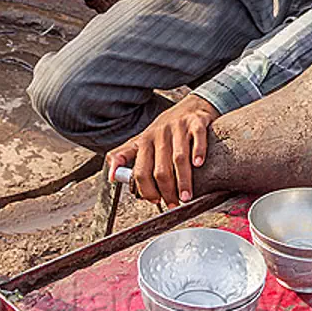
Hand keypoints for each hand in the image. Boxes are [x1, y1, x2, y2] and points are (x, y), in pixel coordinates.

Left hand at [106, 95, 220, 205]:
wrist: (190, 107)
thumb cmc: (164, 131)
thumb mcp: (141, 141)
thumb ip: (124, 157)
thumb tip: (112, 177)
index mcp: (144, 142)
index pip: (140, 171)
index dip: (146, 190)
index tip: (155, 200)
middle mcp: (160, 134)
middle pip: (160, 169)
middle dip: (167, 191)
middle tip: (175, 203)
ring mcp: (178, 128)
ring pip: (179, 158)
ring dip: (183, 180)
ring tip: (186, 196)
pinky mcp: (196, 122)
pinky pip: (197, 138)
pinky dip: (198, 152)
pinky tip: (199, 164)